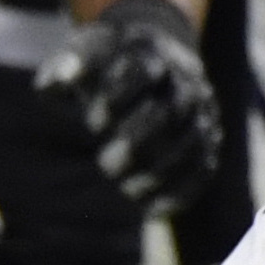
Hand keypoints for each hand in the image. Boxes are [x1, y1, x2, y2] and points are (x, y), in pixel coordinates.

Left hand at [35, 0, 220, 212]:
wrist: (152, 69)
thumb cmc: (106, 70)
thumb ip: (65, 68)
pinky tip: (150, 210)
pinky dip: (179, 192)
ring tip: (126, 189)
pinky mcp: (206, 144)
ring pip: (191, 143)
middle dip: (138, 142)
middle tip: (106, 165)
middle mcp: (183, 80)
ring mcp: (200, 113)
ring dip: (158, 172)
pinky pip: (203, 170)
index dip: (118, 97)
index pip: (142, 72)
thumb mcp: (83, 59)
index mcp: (150, 54)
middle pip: (171, 111)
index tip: (93, 122)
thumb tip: (58, 80)